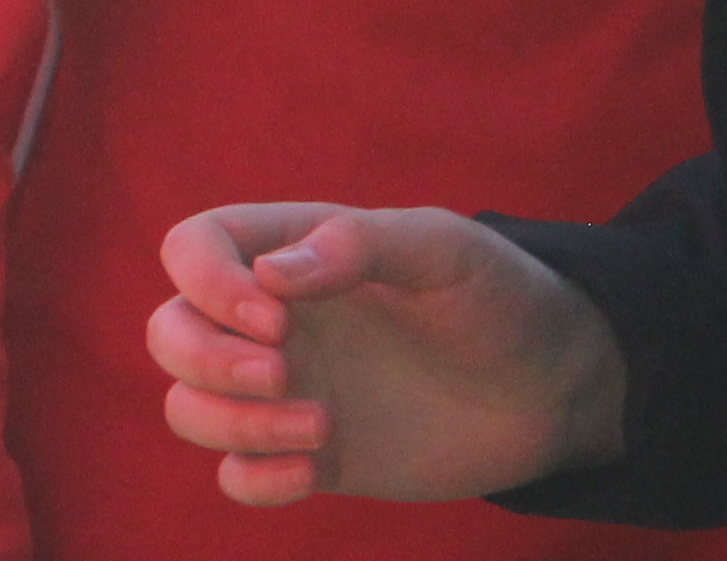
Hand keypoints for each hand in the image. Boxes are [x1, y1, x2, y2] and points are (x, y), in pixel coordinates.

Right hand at [149, 202, 624, 506]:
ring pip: (188, 407)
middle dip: (206, 359)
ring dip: (230, 422)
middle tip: (283, 375)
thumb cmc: (497, 296)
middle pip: (170, 333)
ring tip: (319, 428)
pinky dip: (253, 480)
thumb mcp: (442, 248)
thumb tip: (270, 276)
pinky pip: (238, 476)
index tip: (275, 316)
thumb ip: (356, 246)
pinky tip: (312, 472)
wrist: (556, 385)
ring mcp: (286, 392)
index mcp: (286, 252)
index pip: (190, 248)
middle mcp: (270, 322)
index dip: (206, 282)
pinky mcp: (314, 456)